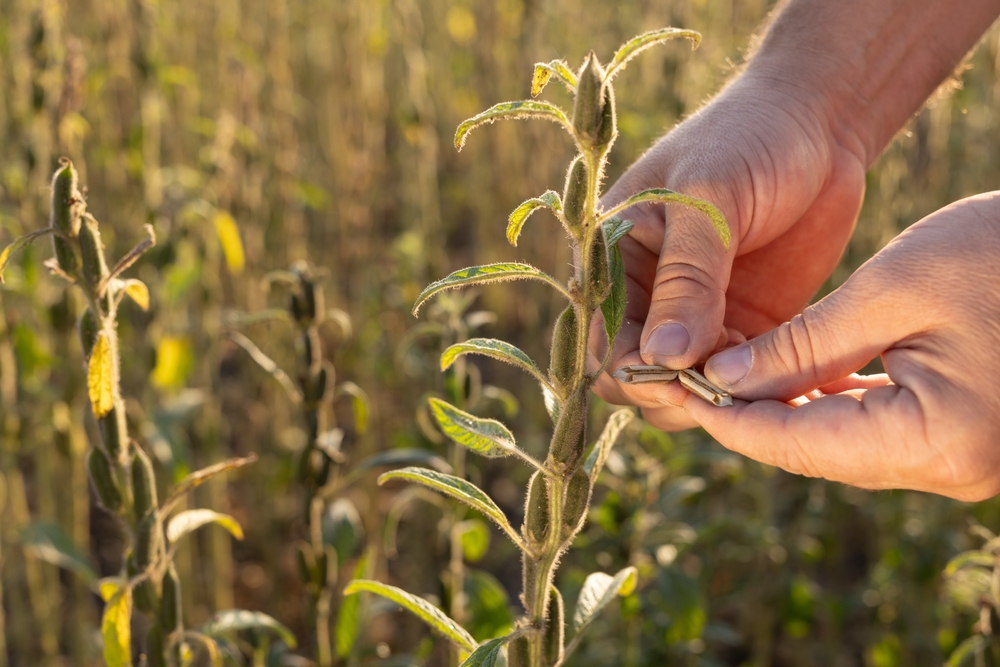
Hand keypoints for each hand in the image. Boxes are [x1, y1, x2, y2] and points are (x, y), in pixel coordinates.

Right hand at [591, 73, 866, 427]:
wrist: (820, 122)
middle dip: (666, 389)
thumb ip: (686, 278)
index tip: (679, 375)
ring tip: (750, 369)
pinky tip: (775, 370)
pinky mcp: (742, 329)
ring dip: (709, 395)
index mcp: (612, 257)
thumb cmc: (750, 140)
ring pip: (678, 391)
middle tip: (716, 380)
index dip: (632, 368)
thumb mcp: (709, 200)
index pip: (600, 338)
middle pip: (630, 376)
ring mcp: (694, 317)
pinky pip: (731, 382)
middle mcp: (643, 295)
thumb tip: (661, 356)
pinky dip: (747, 390)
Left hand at [659, 193, 999, 500]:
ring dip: (781, 409)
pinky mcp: (962, 436)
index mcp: (936, 441)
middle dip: (747, 415)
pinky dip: (825, 402)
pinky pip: (874, 428)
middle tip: (684, 378)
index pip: (797, 445)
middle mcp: (950, 470)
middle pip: (815, 451)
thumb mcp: (893, 288)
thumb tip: (723, 381)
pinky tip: (784, 373)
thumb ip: (803, 345)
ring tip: (719, 372)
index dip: (727, 420)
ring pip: (840, 443)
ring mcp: (960, 460)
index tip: (673, 389)